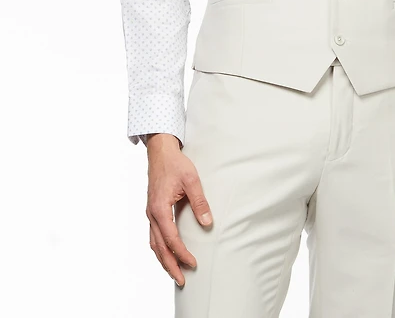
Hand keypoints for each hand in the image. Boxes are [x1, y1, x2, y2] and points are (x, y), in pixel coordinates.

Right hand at [145, 134, 212, 286]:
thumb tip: (208, 224)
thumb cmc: (175, 163)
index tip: (193, 263)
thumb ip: (199, 202)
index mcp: (159, 208)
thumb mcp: (192, 180)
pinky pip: (153, 235)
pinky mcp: (152, 210)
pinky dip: (160, 248)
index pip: (171, 238)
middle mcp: (151, 214)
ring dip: (164, 260)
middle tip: (182, 280)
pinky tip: (167, 254)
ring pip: (154, 244)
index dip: (182, 253)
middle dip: (170, 265)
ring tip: (175, 273)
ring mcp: (150, 213)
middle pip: (159, 247)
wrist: (160, 151)